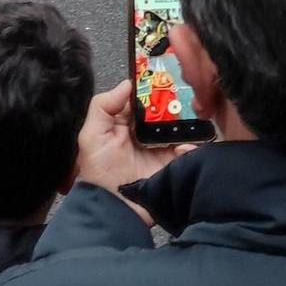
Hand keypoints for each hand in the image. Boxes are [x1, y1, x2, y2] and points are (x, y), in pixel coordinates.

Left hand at [74, 80, 184, 219]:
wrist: (116, 210)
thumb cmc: (100, 173)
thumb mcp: (92, 136)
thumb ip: (103, 106)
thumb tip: (128, 84)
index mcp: (128, 122)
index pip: (145, 97)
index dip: (155, 85)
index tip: (168, 74)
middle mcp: (148, 131)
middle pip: (168, 109)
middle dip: (178, 101)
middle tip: (187, 96)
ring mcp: (163, 147)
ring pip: (183, 126)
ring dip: (189, 122)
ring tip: (193, 118)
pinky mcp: (175, 164)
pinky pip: (191, 150)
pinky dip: (193, 146)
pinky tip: (184, 147)